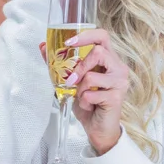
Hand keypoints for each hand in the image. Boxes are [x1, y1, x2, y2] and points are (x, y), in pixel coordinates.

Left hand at [39, 30, 128, 154]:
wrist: (98, 128)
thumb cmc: (88, 102)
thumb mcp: (72, 80)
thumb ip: (60, 63)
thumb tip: (43, 46)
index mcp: (109, 59)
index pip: (102, 36)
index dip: (86, 36)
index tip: (69, 42)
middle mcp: (118, 68)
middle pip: (98, 52)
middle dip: (80, 66)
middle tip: (71, 80)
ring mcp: (120, 82)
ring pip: (92, 75)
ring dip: (80, 88)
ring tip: (82, 96)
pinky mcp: (116, 97)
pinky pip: (91, 93)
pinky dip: (84, 101)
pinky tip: (89, 106)